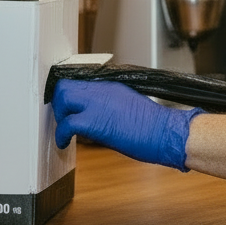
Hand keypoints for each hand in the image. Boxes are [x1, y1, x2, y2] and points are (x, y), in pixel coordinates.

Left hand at [52, 79, 202, 170]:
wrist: (166, 133)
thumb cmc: (155, 126)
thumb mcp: (131, 106)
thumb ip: (112, 105)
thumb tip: (98, 115)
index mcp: (112, 86)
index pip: (80, 81)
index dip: (69, 94)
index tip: (67, 106)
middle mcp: (102, 90)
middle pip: (65, 86)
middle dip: (59, 103)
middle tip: (63, 117)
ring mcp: (98, 103)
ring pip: (62, 99)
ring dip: (60, 115)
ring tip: (65, 130)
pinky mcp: (95, 122)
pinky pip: (66, 124)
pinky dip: (61, 135)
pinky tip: (64, 143)